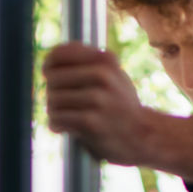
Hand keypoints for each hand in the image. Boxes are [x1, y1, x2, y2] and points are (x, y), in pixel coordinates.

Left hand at [42, 41, 161, 166]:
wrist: (143, 136)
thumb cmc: (121, 105)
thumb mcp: (114, 75)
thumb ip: (87, 63)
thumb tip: (51, 57)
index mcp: (105, 60)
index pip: (59, 54)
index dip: (49, 66)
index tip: (51, 76)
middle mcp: (102, 75)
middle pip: (53, 78)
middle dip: (53, 92)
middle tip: (65, 104)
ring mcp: (97, 99)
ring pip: (53, 100)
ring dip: (55, 112)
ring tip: (68, 118)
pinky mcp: (91, 122)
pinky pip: (57, 119)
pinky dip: (57, 125)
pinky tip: (67, 128)